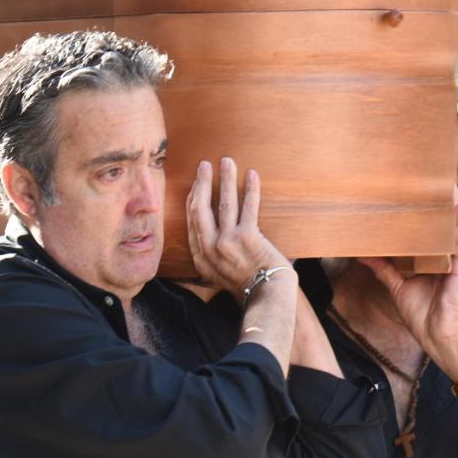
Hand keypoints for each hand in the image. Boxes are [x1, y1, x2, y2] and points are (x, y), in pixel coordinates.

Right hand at [185, 157, 288, 297]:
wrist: (265, 296)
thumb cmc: (247, 286)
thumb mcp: (217, 277)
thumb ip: (209, 259)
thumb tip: (207, 242)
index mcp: (200, 256)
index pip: (192, 220)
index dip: (194, 197)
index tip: (197, 182)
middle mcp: (209, 247)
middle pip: (201, 207)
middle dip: (202, 182)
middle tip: (204, 165)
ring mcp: (227, 241)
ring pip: (223, 202)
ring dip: (225, 178)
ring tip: (226, 161)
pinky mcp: (247, 236)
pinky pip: (248, 206)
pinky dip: (250, 188)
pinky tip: (251, 174)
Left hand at [358, 202, 457, 381]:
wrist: (439, 336)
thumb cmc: (423, 315)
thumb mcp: (397, 288)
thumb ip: (384, 270)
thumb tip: (364, 255)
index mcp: (432, 261)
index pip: (427, 232)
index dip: (422, 214)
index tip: (412, 193)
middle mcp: (445, 258)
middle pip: (440, 227)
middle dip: (437, 205)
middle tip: (428, 180)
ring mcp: (456, 262)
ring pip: (452, 229)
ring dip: (450, 207)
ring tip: (447, 184)